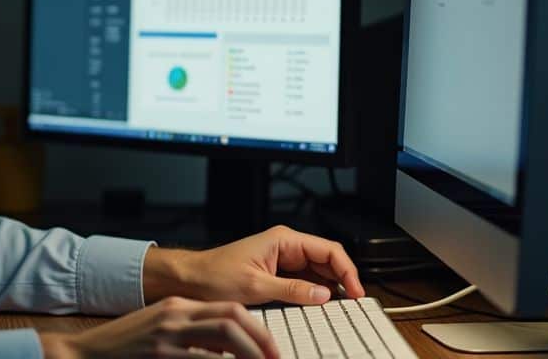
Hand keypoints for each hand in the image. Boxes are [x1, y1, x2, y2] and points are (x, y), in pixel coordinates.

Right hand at [39, 296, 277, 358]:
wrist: (83, 354)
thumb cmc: (125, 347)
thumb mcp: (160, 329)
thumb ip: (192, 333)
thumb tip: (227, 350)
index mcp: (179, 306)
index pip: (230, 309)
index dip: (258, 331)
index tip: (272, 352)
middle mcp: (175, 315)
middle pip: (233, 320)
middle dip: (261, 342)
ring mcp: (166, 336)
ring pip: (223, 338)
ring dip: (249, 355)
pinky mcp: (158, 355)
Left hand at [143, 225, 364, 306]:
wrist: (190, 280)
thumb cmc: (214, 275)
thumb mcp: (255, 286)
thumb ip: (292, 290)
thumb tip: (323, 295)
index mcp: (283, 239)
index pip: (328, 249)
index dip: (348, 270)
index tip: (357, 291)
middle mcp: (285, 246)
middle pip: (327, 260)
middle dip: (343, 280)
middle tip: (354, 304)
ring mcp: (282, 260)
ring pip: (318, 272)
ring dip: (330, 288)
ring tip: (340, 307)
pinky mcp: (276, 274)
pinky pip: (304, 281)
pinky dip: (315, 293)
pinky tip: (319, 306)